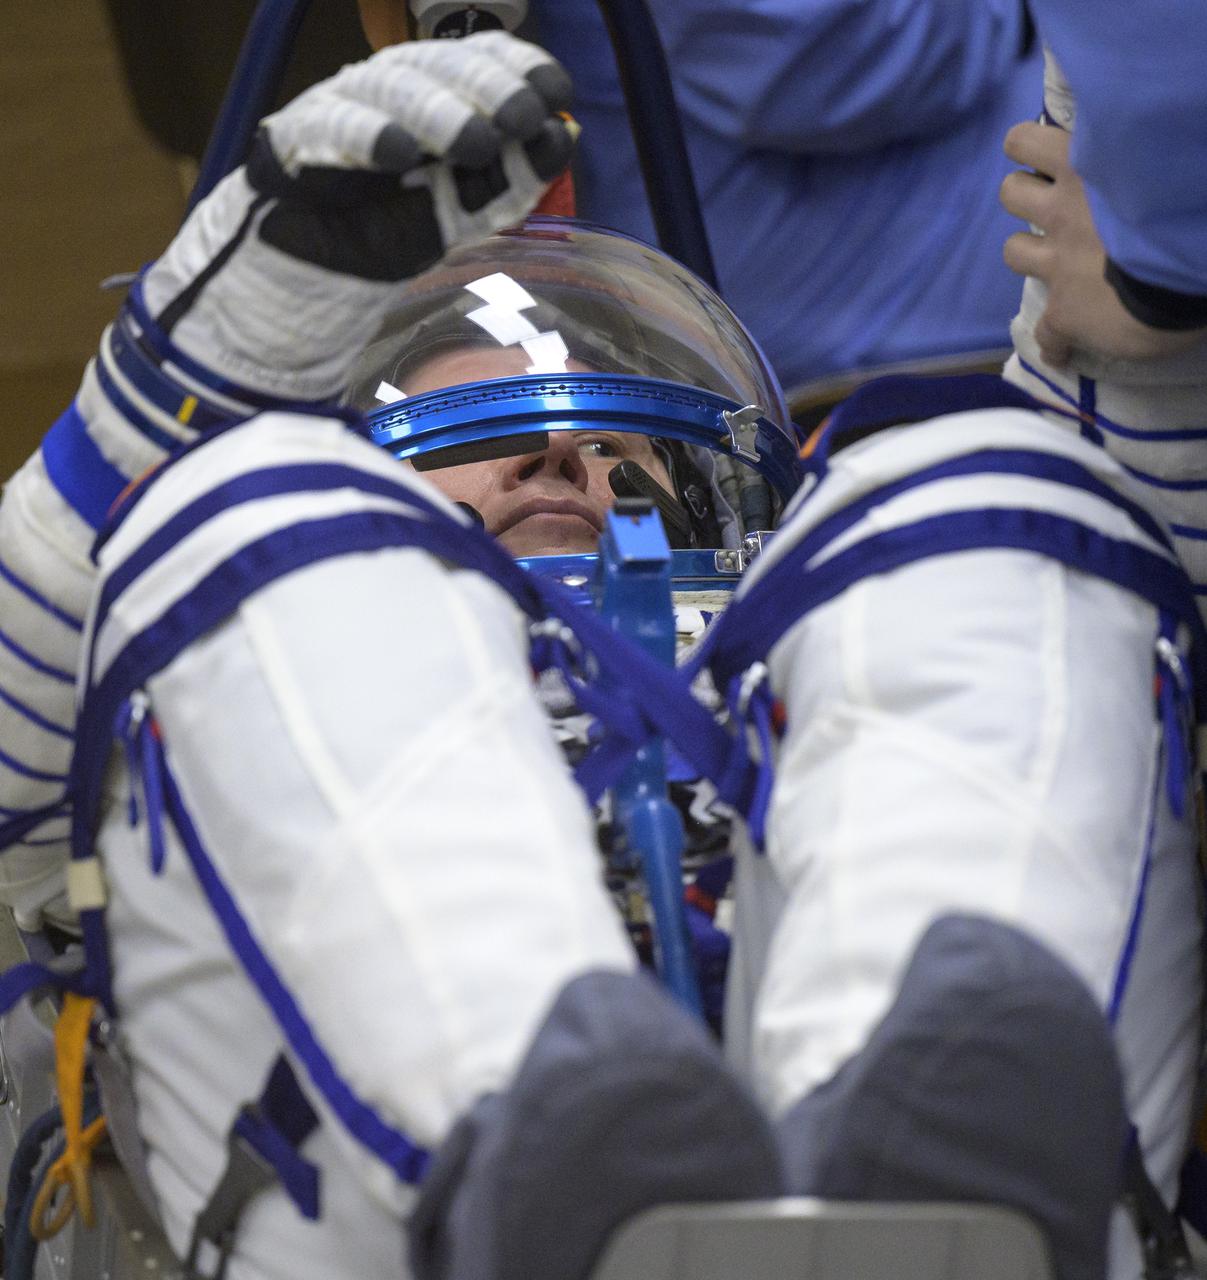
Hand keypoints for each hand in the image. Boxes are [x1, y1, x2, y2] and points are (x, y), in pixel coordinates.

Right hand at [140, 33, 573, 401]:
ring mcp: (341, 110)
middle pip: (437, 69)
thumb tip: (565, 136)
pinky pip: (332, 130)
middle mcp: (387, 93)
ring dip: (437, 112)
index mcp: (431, 99)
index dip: (515, 68)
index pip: (475, 62)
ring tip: (473, 139)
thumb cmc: (385, 234)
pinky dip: (366, 137)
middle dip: (485, 88)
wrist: (309, 277)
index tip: (555, 89)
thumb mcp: (462, 215)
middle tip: (522, 114)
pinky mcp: (296, 140)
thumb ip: (508, 182)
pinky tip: (398, 154)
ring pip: (389, 91)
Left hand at [1000, 122, 1204, 366]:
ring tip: (1049, 259)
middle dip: (1024, 198)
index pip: (1029, 140)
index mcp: (1088, 163)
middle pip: (1010, 193)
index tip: (1052, 155)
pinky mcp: (1063, 312)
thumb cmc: (1193, 200)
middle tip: (1052, 206)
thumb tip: (1157, 159)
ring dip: (1026, 252)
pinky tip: (1065, 348)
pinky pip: (1045, 333)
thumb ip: (1145, 159)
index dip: (1033, 148)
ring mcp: (1058, 262)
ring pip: (1011, 249)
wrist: (1189, 262)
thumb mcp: (1168, 160)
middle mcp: (1063, 210)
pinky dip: (1054, 342)